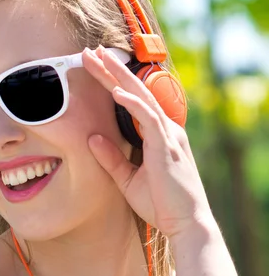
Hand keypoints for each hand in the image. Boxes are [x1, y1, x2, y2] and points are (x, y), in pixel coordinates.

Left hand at [82, 46, 213, 237]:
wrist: (184, 224)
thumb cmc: (160, 203)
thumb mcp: (126, 179)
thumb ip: (110, 158)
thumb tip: (91, 138)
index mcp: (156, 135)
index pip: (131, 100)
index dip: (111, 81)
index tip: (93, 65)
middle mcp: (164, 128)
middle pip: (135, 91)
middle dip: (111, 70)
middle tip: (90, 51)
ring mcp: (167, 134)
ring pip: (141, 96)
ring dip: (119, 76)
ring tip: (99, 58)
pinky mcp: (167, 145)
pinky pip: (148, 118)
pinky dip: (132, 102)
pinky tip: (116, 90)